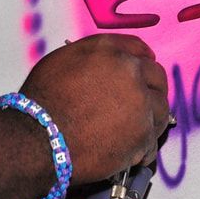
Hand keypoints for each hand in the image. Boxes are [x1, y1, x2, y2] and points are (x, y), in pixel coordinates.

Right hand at [18, 33, 168, 183]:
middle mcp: (128, 70)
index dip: (142, 61)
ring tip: (136, 130)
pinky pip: (153, 138)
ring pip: (161, 107)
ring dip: (152, 117)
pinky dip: (144, 145)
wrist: (38, 138)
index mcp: (107, 49)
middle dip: (151, 88)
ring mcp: (139, 101)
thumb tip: (105, 68)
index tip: (144, 69)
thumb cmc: (40, 103)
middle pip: (156, 76)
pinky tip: (132, 150)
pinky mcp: (143, 133)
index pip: (138, 48)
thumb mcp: (61, 62)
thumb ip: (92, 60)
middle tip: (141, 104)